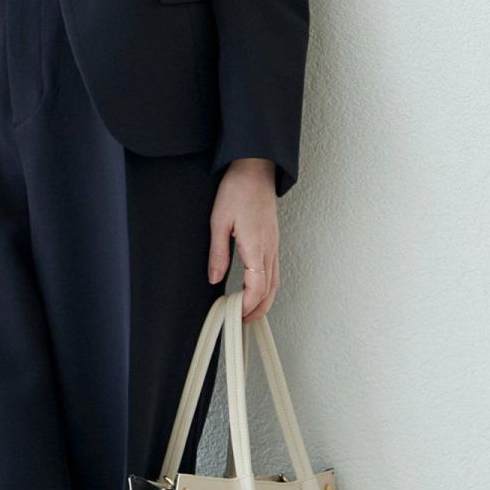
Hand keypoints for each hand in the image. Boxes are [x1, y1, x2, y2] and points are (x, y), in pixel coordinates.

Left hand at [208, 158, 279, 319]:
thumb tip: (214, 278)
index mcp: (257, 245)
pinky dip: (267, 287)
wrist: (255, 168)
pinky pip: (274, 270)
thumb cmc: (238, 190)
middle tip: (241, 321)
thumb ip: (218, 254)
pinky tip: (257, 290)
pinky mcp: (273, 240)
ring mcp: (274, 244)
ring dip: (264, 300)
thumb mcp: (219, 222)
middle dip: (257, 309)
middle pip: (269, 289)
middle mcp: (269, 248)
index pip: (257, 286)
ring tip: (248, 311)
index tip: (235, 314)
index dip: (247, 305)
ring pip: (275, 281)